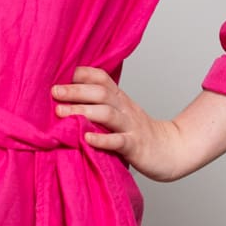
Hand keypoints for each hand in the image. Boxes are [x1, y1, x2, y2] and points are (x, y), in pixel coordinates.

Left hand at [51, 67, 190, 183]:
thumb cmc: (138, 134)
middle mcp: (125, 108)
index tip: (60, 76)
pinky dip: (102, 139)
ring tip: (62, 114)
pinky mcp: (135, 146)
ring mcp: (131, 127)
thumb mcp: (120, 113)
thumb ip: (99, 105)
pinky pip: (119, 141)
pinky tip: (87, 139)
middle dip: (76, 91)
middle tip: (54, 93)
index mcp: (120, 99)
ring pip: (108, 114)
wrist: (172, 150)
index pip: (102, 78)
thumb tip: (66, 101)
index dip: (82, 74)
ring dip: (83, 111)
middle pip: (101, 93)